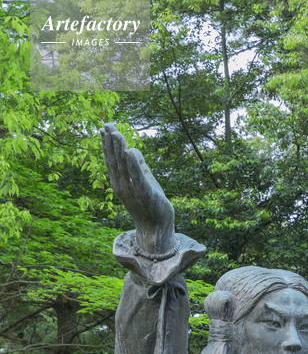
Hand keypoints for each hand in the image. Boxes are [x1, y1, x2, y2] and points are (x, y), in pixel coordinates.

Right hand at [101, 122, 175, 256]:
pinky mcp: (145, 194)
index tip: (104, 128)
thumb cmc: (150, 205)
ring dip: (119, 149)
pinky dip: (132, 164)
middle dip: (110, 142)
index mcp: (120, 182)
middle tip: (106, 124)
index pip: (111, 160)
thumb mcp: (143, 181)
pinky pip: (137, 177)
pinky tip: (128, 152)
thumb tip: (132, 149)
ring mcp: (132, 190)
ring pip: (124, 166)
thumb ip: (138, 166)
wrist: (156, 229)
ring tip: (116, 133)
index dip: (107, 144)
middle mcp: (122, 186)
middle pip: (114, 160)